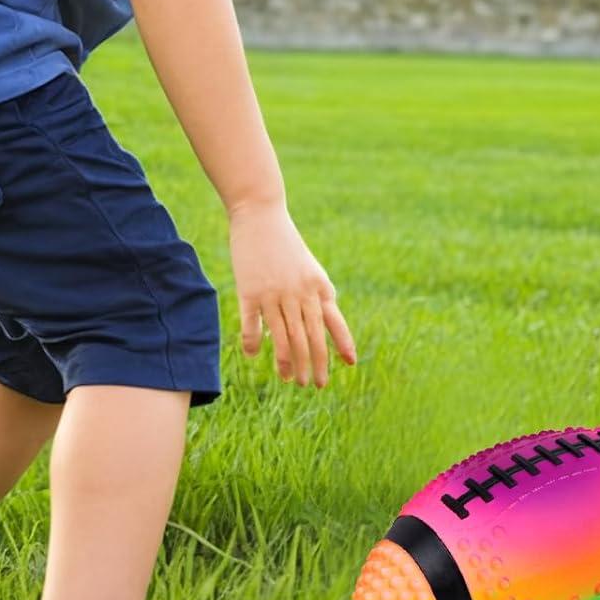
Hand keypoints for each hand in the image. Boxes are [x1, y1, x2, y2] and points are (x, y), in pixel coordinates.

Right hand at [229, 202, 355, 387]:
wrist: (261, 214)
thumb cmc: (286, 243)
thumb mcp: (310, 267)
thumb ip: (320, 292)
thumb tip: (330, 313)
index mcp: (317, 286)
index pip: (333, 322)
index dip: (341, 344)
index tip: (350, 364)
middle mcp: (299, 292)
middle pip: (310, 336)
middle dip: (315, 363)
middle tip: (314, 385)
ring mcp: (274, 293)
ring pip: (283, 336)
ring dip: (288, 362)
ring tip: (292, 380)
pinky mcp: (249, 291)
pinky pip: (252, 324)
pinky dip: (253, 342)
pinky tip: (254, 357)